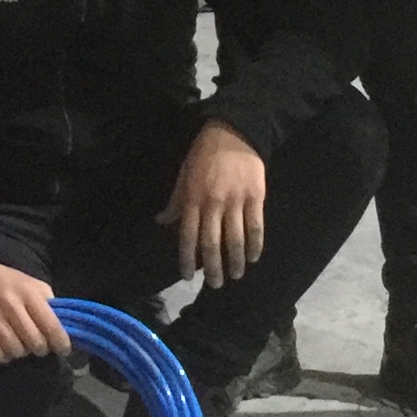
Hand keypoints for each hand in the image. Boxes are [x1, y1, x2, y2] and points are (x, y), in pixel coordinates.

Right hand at [0, 261, 69, 364]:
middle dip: (41, 348)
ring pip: (15, 350)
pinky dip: (3, 356)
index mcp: (28, 294)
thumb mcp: (34, 286)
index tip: (63, 349)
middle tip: (39, 345)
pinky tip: (5, 348)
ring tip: (21, 344)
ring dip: (21, 352)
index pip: (51, 326)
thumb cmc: (9, 283)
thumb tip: (62, 330)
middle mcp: (10, 305)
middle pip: (34, 342)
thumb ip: (49, 306)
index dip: (61, 343)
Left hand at [160, 119, 266, 289]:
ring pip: (235, 239)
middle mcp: (213, 204)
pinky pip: (255, 226)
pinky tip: (254, 257)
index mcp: (192, 199)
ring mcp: (235, 201)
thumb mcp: (184, 175)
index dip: (186, 259)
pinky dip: (255, 245)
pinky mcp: (255, 197)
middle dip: (212, 268)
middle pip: (212, 243)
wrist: (235, 131)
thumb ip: (175, 201)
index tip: (187, 277)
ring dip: (235, 261)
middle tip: (214, 284)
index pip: (187, 236)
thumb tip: (161, 221)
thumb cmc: (204, 154)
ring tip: (235, 275)